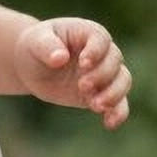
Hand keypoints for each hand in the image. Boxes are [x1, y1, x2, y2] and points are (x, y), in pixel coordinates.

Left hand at [16, 18, 130, 128]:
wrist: (33, 66)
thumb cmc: (35, 46)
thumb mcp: (35, 42)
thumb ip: (47, 46)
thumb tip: (59, 58)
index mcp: (88, 32)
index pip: (101, 39)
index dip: (96, 52)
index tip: (84, 64)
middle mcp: (102, 52)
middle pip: (115, 61)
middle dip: (102, 76)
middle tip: (82, 86)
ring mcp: (104, 73)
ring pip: (123, 81)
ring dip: (113, 94)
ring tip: (95, 106)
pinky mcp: (102, 93)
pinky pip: (119, 103)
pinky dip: (118, 113)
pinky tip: (110, 124)